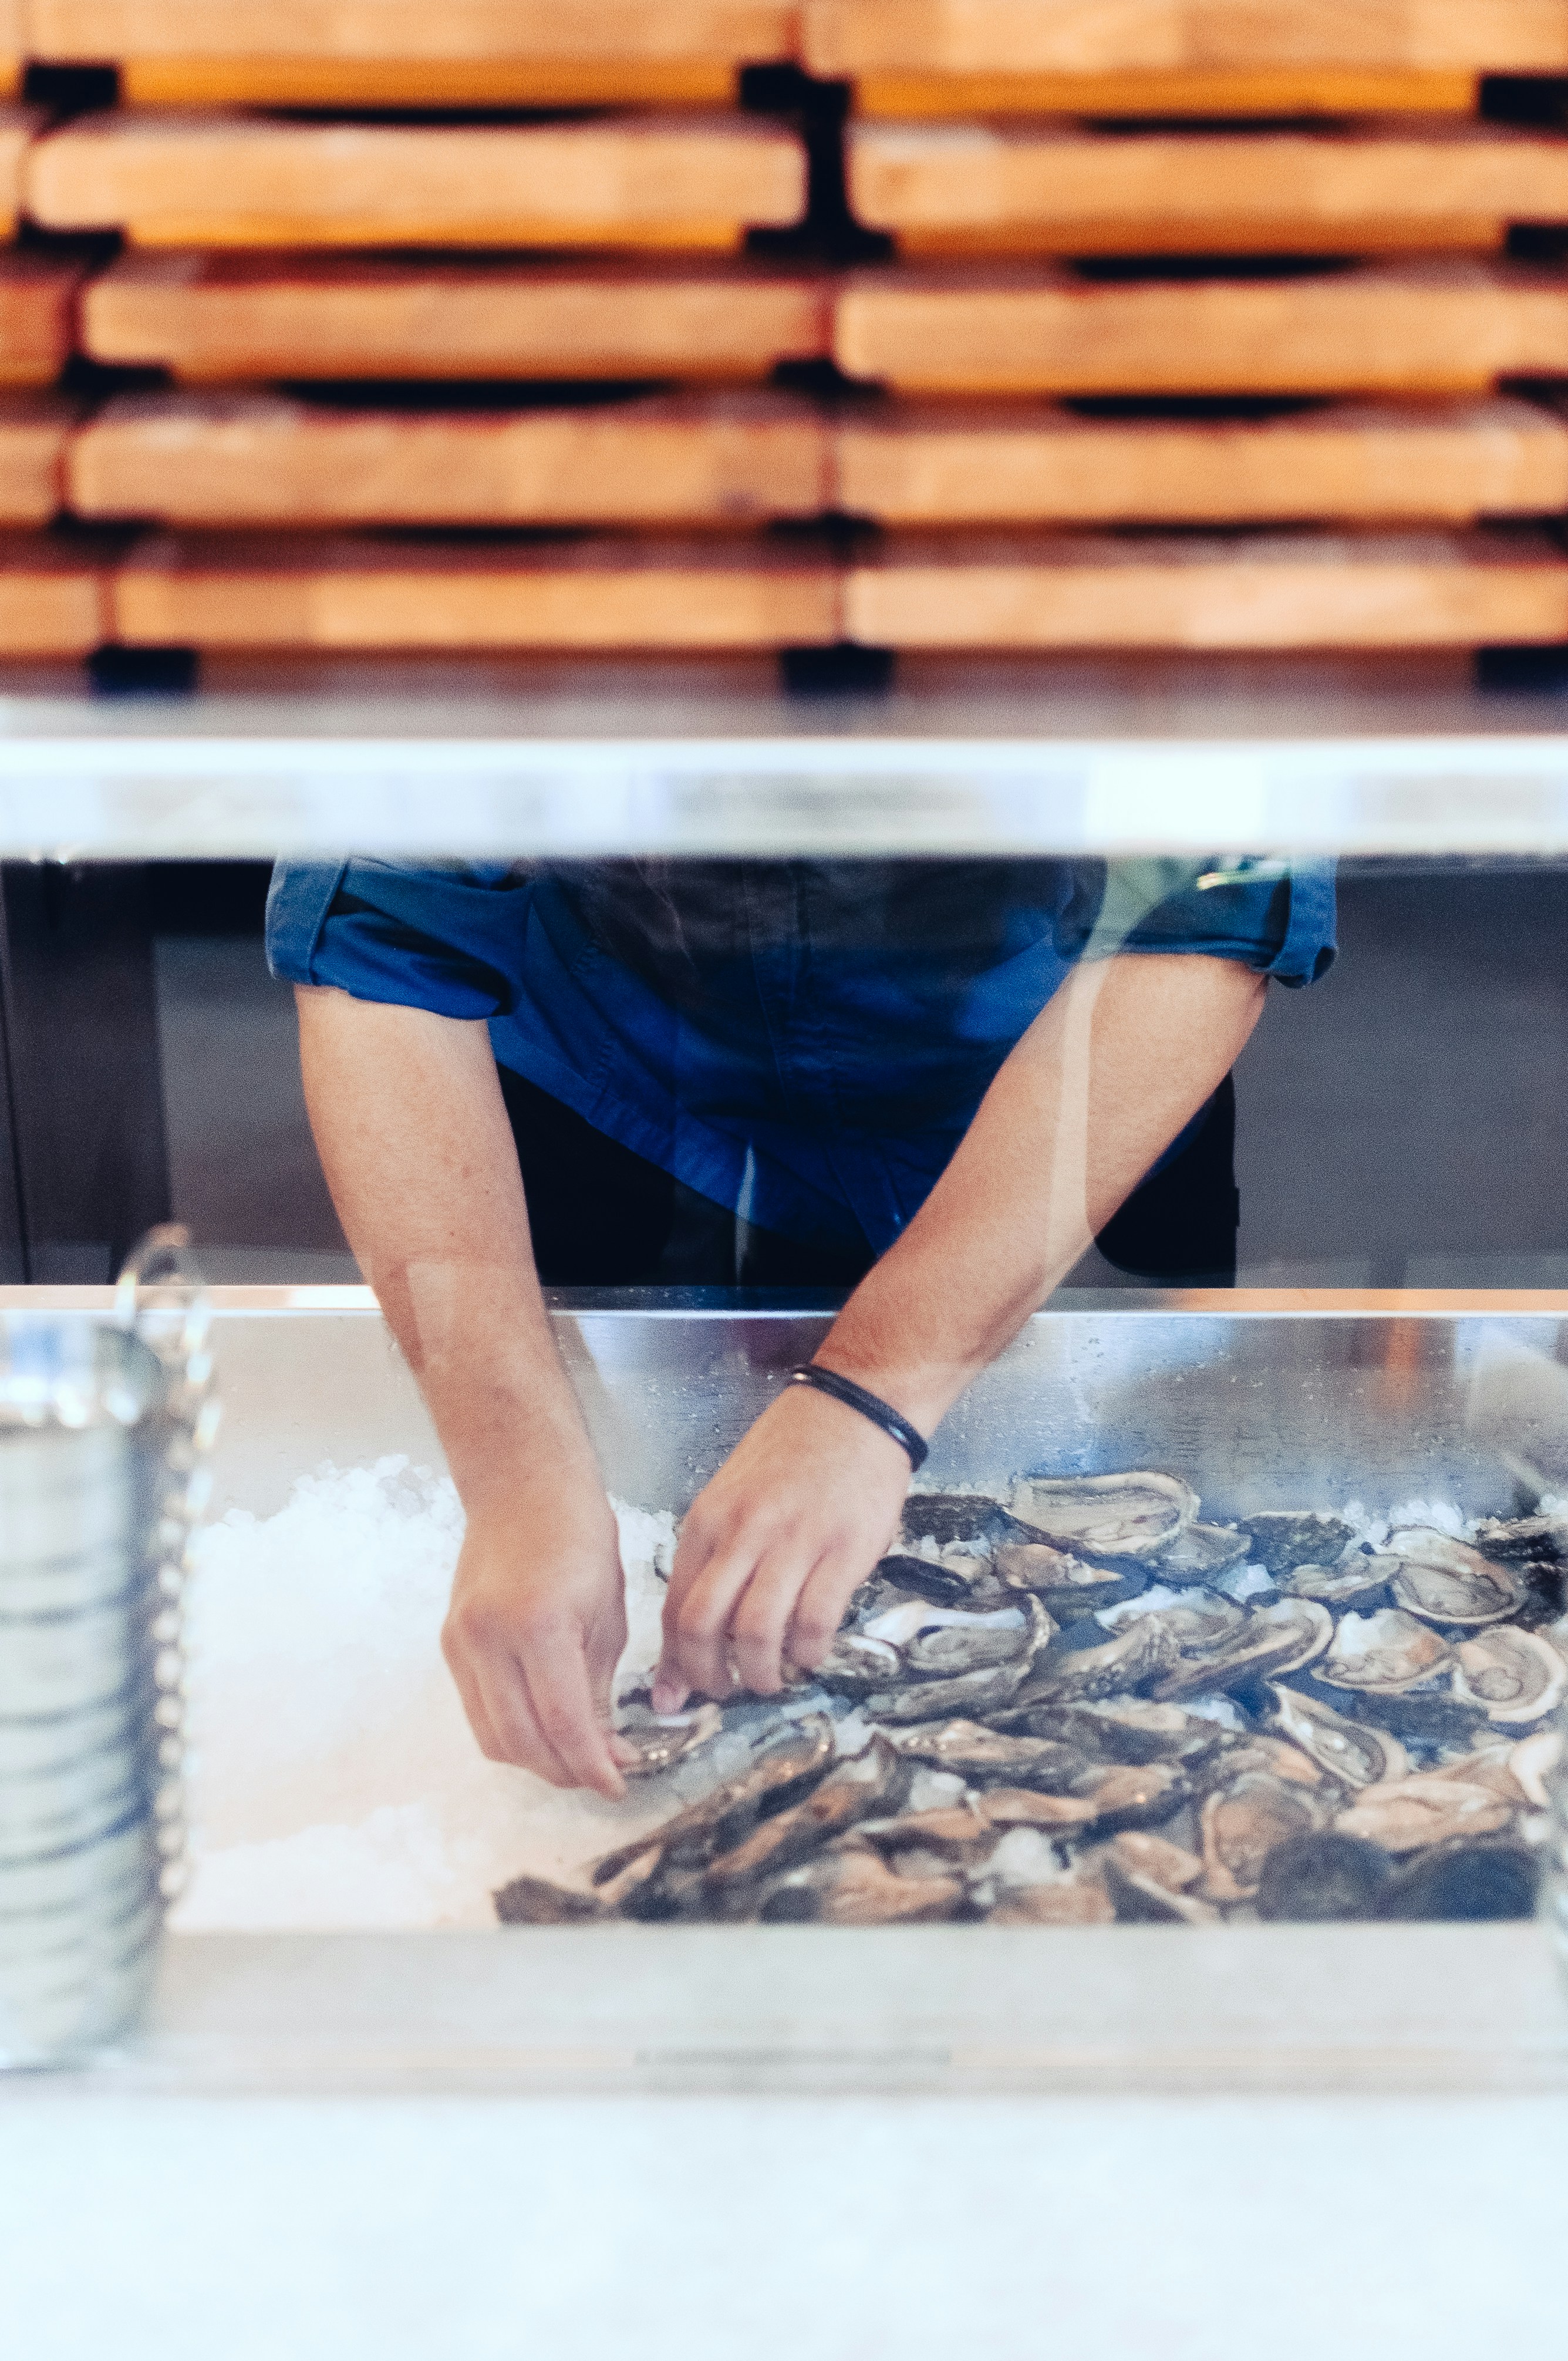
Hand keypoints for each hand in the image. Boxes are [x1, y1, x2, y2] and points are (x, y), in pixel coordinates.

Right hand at [441, 1481, 632, 1798]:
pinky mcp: (450, 1644)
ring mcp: (461, 1642)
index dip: (592, 1766)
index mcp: (538, 1624)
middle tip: (601, 1774)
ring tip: (576, 1756)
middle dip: (564, 1772)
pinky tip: (545, 1728)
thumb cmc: (578, 1537)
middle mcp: (488, 1638)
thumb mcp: (608, 1615)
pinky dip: (511, 1732)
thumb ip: (600, 1690)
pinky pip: (477, 1711)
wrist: (522, 1487)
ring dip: (535, 1760)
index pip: (563, 1722)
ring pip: (492, 1736)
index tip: (618, 1785)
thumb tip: (604, 1753)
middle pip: (520, 1742)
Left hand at [653, 1383, 911, 1708]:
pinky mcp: (841, 1550)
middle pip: (703, 1625)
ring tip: (771, 1680)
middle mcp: (743, 1532)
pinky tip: (811, 1653)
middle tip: (725, 1693)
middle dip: (708, 1677)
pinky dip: (809, 1652)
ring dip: (761, 1672)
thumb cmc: (792, 1455)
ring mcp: (793, 1541)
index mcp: (708, 1520)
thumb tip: (698, 1630)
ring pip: (756, 1631)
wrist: (853, 1409)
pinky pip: (815, 1620)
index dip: (673, 1663)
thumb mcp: (734, 1497)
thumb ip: (716, 1559)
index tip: (678, 1696)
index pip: (674, 1606)